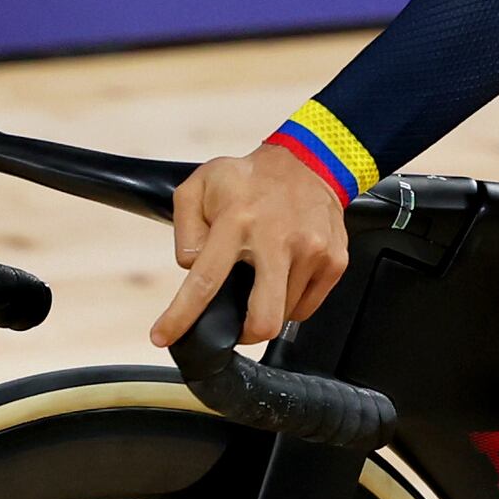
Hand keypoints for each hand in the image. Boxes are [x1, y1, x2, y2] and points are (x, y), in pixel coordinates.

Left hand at [157, 145, 351, 349]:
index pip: (205, 280)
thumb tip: (192, 268)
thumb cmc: (249, 179)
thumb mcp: (199, 187)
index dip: (181, 317)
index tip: (163, 337)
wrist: (310, 161)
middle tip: (236, 327)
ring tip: (265, 274)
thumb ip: (185, 230)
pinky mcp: (334, 261)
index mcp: (238, 222)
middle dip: (245, 334)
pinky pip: (307, 306)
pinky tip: (284, 273)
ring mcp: (311, 252)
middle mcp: (277, 239)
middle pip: (264, 319)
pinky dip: (291, 300)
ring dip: (269, 307)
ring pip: (285, 314)